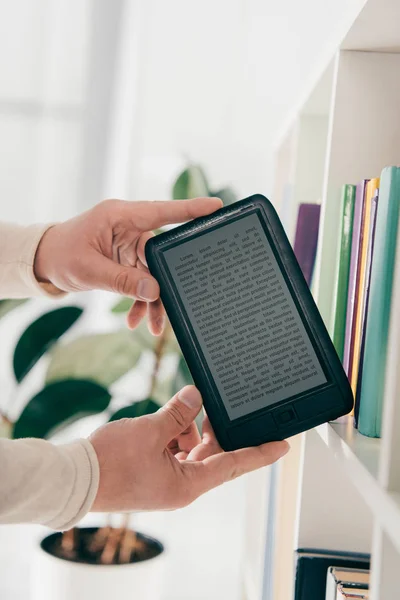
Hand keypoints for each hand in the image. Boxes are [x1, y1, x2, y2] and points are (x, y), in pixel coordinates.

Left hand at [33, 197, 221, 334]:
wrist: (44, 261)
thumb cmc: (61, 255)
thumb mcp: (88, 270)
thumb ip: (121, 280)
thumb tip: (155, 291)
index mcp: (120, 217)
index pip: (162, 211)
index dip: (190, 209)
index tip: (217, 207)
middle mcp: (129, 228)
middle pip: (161, 252)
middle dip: (168, 280)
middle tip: (182, 299)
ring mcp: (129, 246)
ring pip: (154, 273)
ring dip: (154, 299)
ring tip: (155, 326)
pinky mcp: (126, 261)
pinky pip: (142, 282)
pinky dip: (141, 301)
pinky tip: (136, 320)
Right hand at [89, 386, 289, 511]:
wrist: (73, 479)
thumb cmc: (109, 463)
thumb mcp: (149, 430)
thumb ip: (177, 413)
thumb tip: (196, 397)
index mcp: (188, 484)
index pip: (235, 464)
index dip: (261, 453)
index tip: (283, 445)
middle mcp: (181, 486)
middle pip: (211, 453)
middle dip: (210, 428)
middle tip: (212, 405)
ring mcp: (165, 481)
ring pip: (190, 449)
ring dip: (185, 428)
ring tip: (173, 413)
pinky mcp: (152, 474)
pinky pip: (172, 450)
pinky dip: (170, 434)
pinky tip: (160, 420)